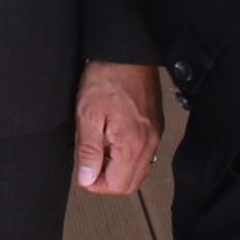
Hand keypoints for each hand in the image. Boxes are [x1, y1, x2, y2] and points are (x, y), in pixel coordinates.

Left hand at [73, 60, 161, 195]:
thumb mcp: (88, 114)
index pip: (117, 185)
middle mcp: (148, 143)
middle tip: (90, 167)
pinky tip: (112, 142)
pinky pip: (144, 156)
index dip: (96, 184)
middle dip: (108, 182)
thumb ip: (88, 150)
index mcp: (132, 143)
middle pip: (131, 184)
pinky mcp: (155, 127)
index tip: (83, 173)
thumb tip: (86, 178)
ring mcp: (154, 136)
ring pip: (139, 172)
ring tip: (100, 153)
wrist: (128, 53)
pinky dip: (128, 158)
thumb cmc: (108, 77)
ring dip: (118, 171)